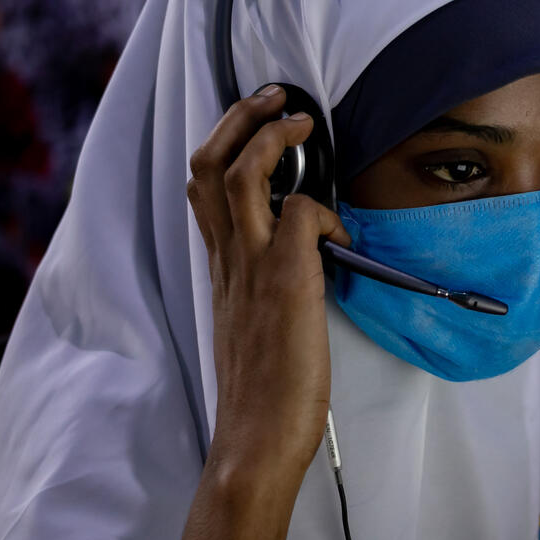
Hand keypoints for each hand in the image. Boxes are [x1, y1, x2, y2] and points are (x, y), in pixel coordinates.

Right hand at [185, 83, 350, 483]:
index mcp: (219, 271)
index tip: (255, 127)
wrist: (254, 441)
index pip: (203, 189)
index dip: (226, 146)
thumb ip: (265, 290)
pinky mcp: (285, 281)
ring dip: (269, 134)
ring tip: (299, 120)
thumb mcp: (255, 329)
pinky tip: (337, 230)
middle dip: (239, 117)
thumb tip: (303, 263)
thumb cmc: (263, 398)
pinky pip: (299, 213)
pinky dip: (321, 208)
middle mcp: (226, 262)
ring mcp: (250, 268)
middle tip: (274, 98)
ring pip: (238, 172)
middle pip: (207, 163)